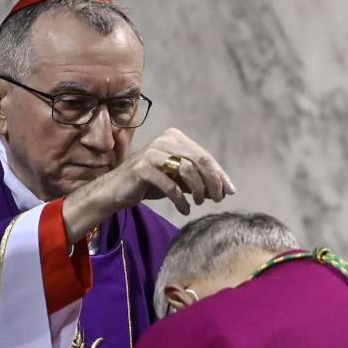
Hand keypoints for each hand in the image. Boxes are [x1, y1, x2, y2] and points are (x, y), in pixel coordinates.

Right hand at [61, 128, 236, 242]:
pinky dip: (181, 200)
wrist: (117, 190)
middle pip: (200, 161)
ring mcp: (152, 152)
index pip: (205, 156)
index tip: (230, 191)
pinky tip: (185, 209)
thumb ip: (200, 181)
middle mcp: (164, 140)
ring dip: (198, 190)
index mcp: (175, 138)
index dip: (220, 175)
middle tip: (218, 199)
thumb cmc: (151, 183)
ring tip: (199, 202)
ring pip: (187, 170)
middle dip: (213, 182)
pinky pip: (170, 185)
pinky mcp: (142, 168)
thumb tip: (226, 189)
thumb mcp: (179, 181)